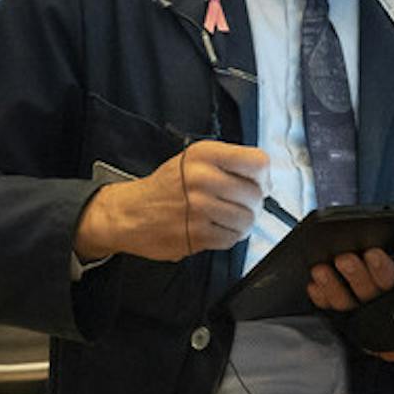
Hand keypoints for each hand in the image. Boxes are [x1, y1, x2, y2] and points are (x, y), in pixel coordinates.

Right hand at [73, 141, 267, 262]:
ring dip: (243, 223)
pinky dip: (229, 237)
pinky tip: (216, 230)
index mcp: (205, 154)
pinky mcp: (196, 234)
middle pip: (255, 194)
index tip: (256, 183)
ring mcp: (199, 207)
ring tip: (227, 219)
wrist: (129, 213)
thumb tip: (264, 180)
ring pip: (247, 219)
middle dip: (254, 204)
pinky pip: (231, 239)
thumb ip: (228, 164)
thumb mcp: (194, 160)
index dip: (263, 176)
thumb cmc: (167, 187)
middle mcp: (202, 177)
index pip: (258, 162)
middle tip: (240, 206)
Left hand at [306, 248, 393, 361]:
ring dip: (335, 290)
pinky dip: (328, 303)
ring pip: (354, 312)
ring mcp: (380, 331)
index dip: (384, 272)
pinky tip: (317, 288)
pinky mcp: (365, 333)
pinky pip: (343, 320)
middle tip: (342, 258)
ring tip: (322, 271)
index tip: (372, 254)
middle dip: (356, 278)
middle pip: (374, 300)